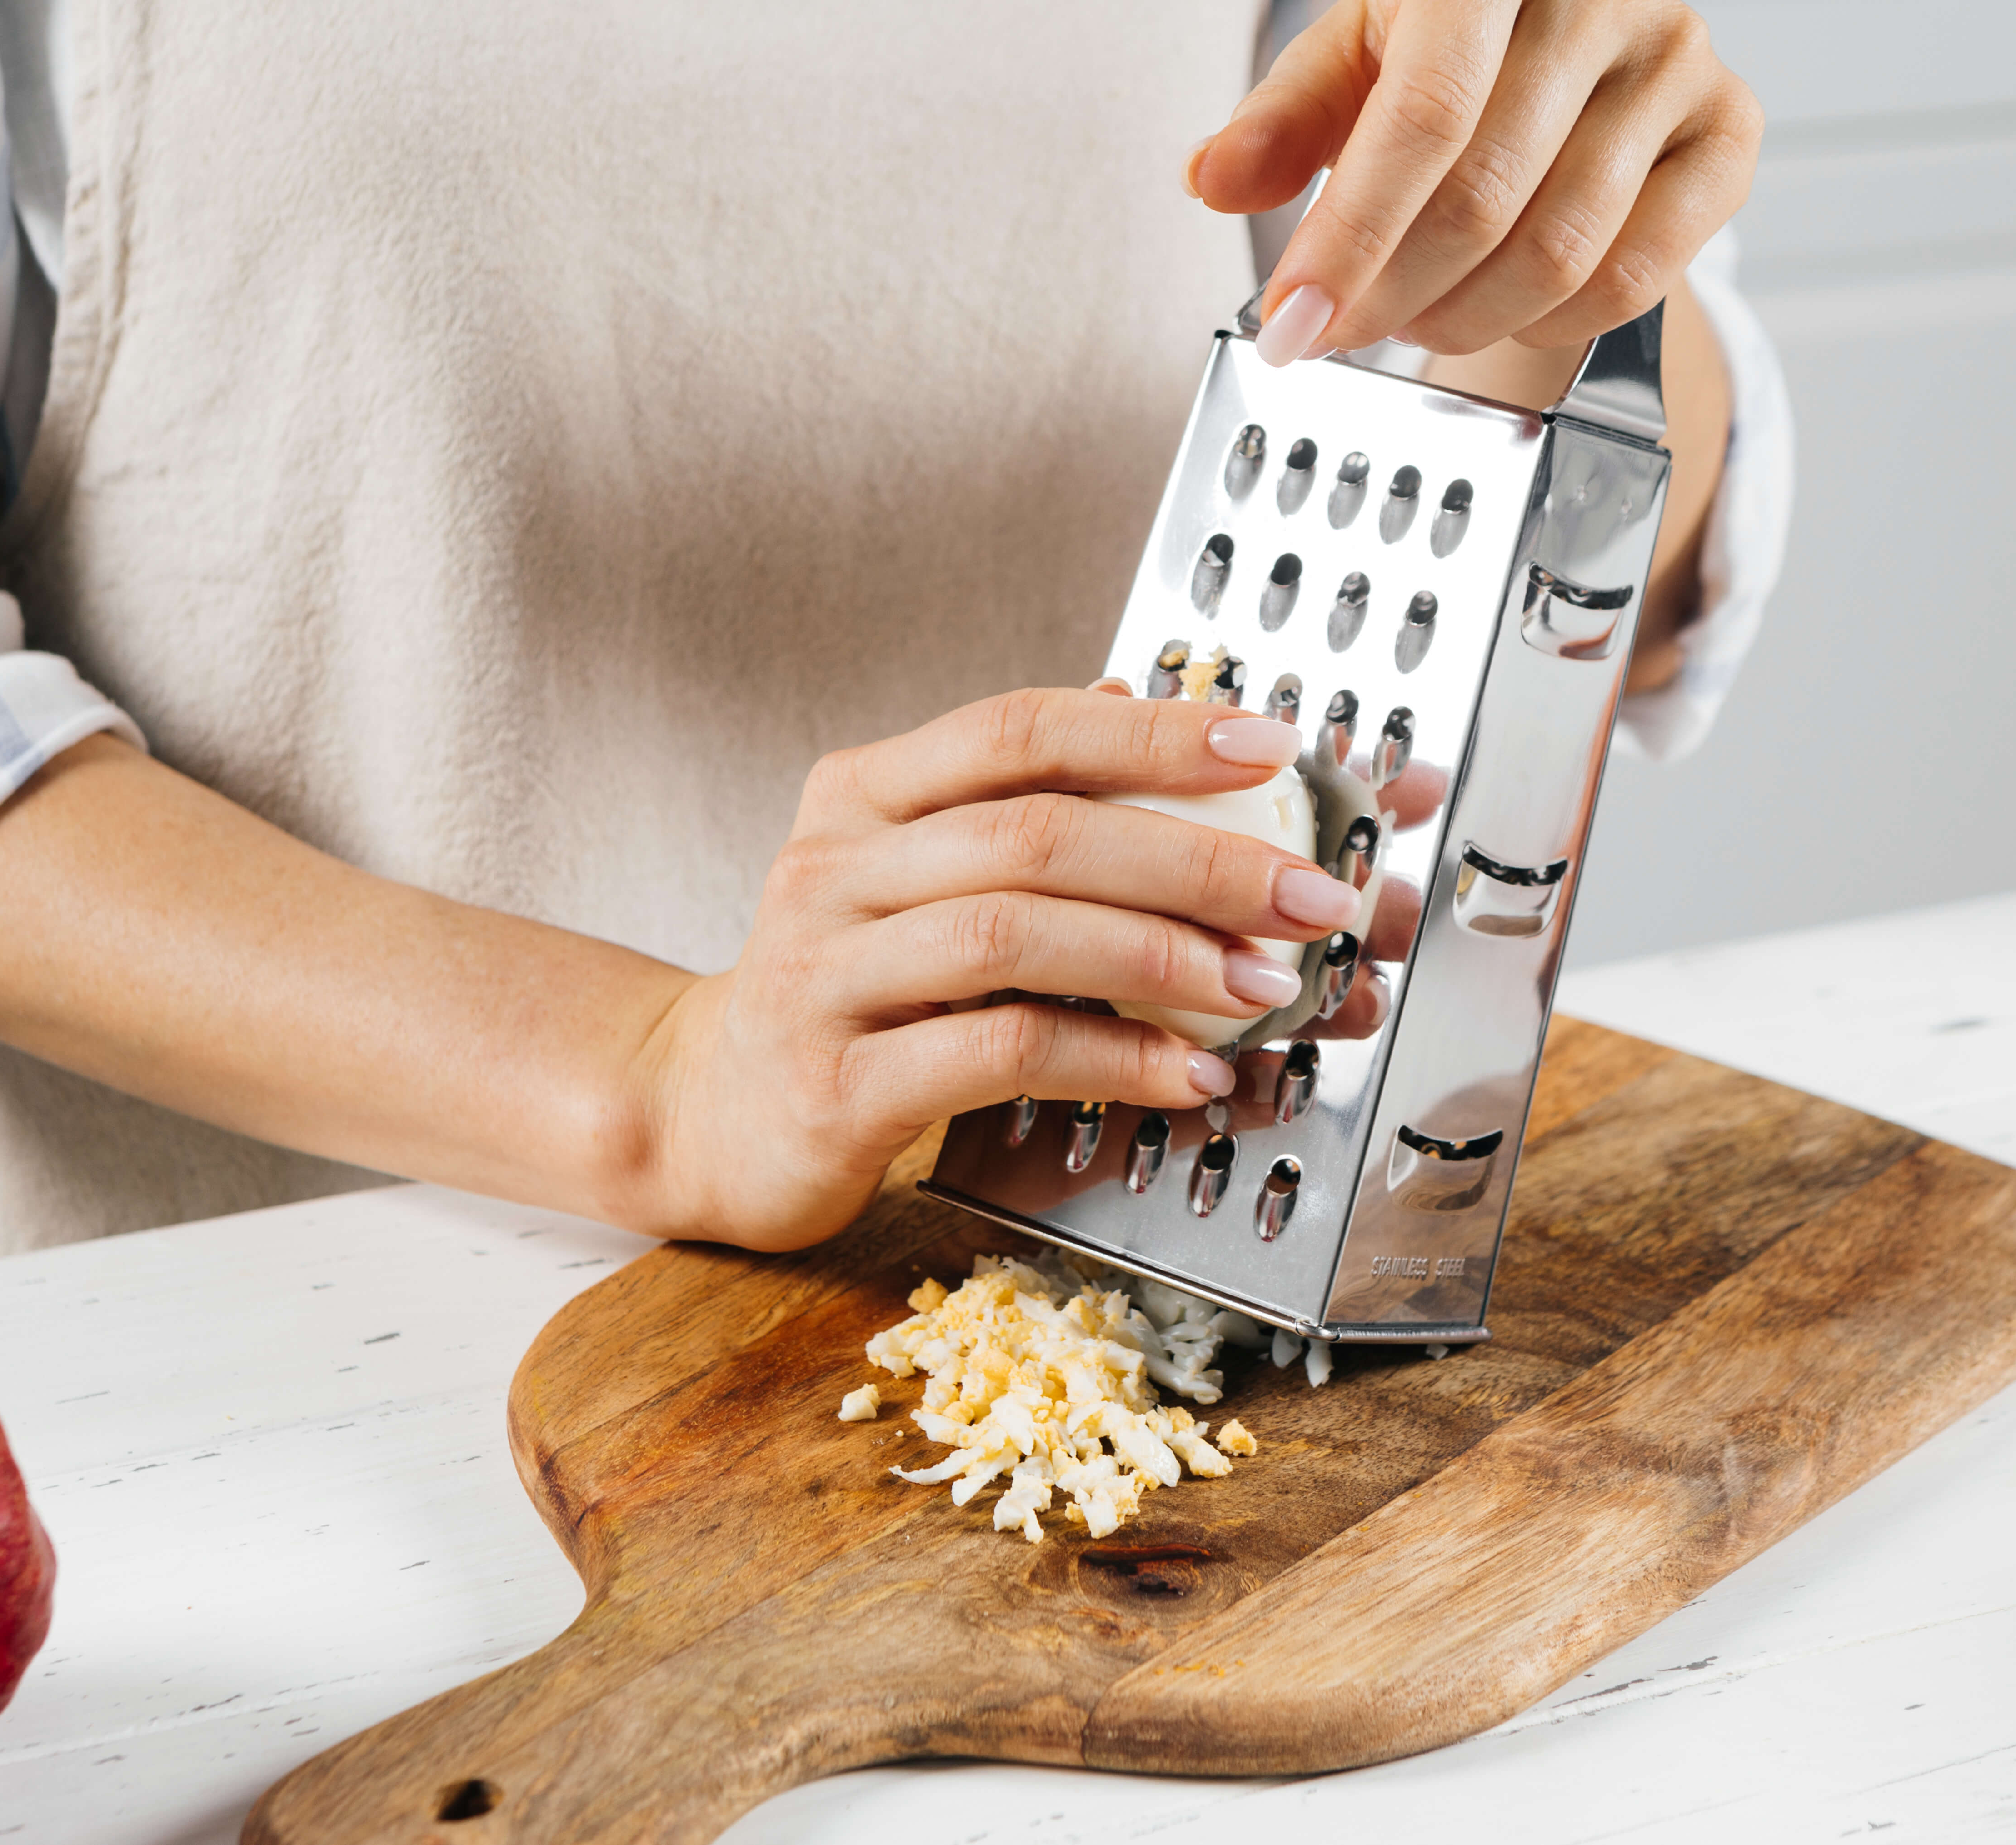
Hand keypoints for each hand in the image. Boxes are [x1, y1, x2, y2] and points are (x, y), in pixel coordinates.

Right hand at [628, 689, 1365, 1251]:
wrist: (707, 1114)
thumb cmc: (845, 993)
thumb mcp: (919, 880)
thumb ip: (1025, 806)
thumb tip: (1145, 707)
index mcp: (862, 796)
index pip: (1019, 729)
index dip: (1151, 731)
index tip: (1268, 743)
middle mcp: (833, 870)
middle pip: (1035, 831)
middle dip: (1194, 857)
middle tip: (1307, 895)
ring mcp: (824, 974)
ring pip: (1013, 935)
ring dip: (1161, 957)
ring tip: (1263, 987)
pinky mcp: (835, 1083)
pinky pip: (995, 1052)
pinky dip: (1110, 1060)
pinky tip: (1183, 1074)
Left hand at [1186, 0, 1762, 361]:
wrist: (1562, 43)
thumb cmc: (1446, 51)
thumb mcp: (1351, 62)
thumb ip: (1282, 121)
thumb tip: (1213, 177)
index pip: (1421, 120)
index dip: (1347, 240)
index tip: (1291, 324)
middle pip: (1484, 201)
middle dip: (1391, 296)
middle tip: (1340, 330)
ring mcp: (1678, 62)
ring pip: (1557, 252)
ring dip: (1462, 318)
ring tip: (1413, 317)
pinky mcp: (1728, 133)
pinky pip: (1632, 275)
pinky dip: (1547, 324)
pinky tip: (1499, 310)